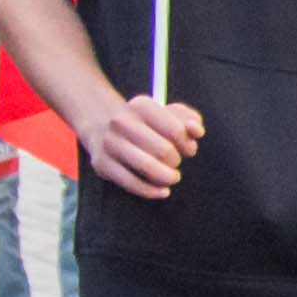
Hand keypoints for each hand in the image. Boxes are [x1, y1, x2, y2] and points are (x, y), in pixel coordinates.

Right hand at [79, 92, 204, 198]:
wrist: (99, 124)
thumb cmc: (143, 122)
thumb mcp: (165, 113)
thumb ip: (188, 118)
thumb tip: (197, 132)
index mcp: (141, 106)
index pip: (176, 131)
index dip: (188, 145)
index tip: (188, 150)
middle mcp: (122, 122)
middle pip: (164, 151)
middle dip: (176, 161)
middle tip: (175, 163)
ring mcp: (109, 143)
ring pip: (149, 168)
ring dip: (168, 177)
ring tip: (171, 177)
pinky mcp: (102, 164)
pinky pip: (132, 183)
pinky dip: (152, 191)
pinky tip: (162, 191)